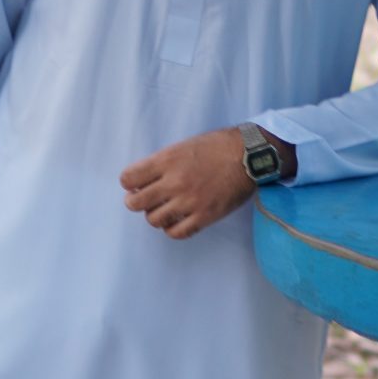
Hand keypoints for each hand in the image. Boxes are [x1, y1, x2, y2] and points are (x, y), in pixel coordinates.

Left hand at [120, 128, 254, 240]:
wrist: (248, 155)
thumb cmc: (217, 146)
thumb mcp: (184, 145)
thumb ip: (163, 162)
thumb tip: (144, 180)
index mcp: (167, 160)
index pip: (129, 178)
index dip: (129, 182)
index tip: (134, 184)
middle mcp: (175, 182)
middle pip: (136, 203)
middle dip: (134, 201)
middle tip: (141, 200)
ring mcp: (189, 201)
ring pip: (153, 219)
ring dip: (155, 215)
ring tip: (163, 208)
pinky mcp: (204, 216)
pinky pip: (176, 232)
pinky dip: (171, 228)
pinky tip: (176, 220)